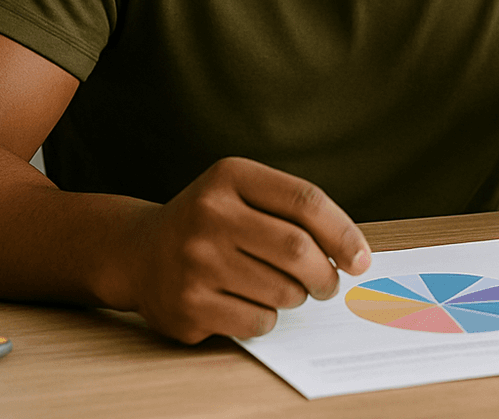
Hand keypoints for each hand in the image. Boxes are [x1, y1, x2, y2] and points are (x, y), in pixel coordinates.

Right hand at [123, 157, 370, 342]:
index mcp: (230, 176)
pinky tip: (248, 303)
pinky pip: (258, 321)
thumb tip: (355, 256)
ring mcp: (195, 261)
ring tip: (279, 288)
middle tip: (327, 284)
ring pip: (283, 291)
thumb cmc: (210, 224)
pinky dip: (267, 318)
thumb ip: (294, 212)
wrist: (138, 252)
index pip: (305, 201)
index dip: (343, 233)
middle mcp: (209, 214)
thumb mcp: (243, 193)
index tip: (360, 259)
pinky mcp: (188, 305)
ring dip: (295, 297)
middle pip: (298, 249)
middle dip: (325, 275)